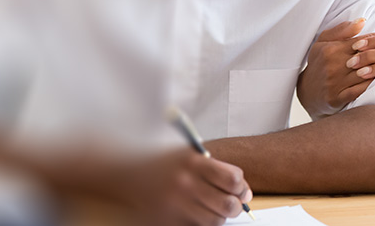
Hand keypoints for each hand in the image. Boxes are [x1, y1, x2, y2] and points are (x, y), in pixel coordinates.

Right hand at [123, 148, 252, 225]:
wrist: (128, 174)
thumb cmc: (166, 164)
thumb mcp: (190, 155)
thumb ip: (218, 170)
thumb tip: (245, 193)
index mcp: (193, 162)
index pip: (233, 178)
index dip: (240, 185)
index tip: (238, 188)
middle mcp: (185, 184)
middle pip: (228, 204)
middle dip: (235, 205)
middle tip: (232, 202)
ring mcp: (176, 205)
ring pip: (215, 221)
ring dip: (218, 216)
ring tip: (210, 207)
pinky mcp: (168, 221)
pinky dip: (202, 223)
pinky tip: (195, 212)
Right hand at [297, 18, 372, 117]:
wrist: (307, 91)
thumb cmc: (319, 63)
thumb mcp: (324, 41)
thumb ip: (342, 30)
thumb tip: (362, 21)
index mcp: (331, 49)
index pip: (362, 42)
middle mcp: (333, 65)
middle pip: (367, 58)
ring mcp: (335, 82)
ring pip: (366, 75)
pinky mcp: (337, 98)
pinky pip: (361, 92)